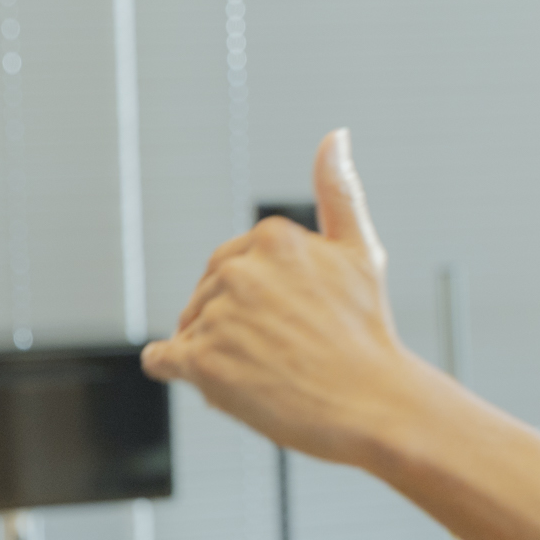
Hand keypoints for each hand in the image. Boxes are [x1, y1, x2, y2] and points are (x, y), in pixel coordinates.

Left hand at [143, 130, 426, 464]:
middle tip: (281, 353)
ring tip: (266, 373)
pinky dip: (176, 368)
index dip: (257, 300)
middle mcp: (239, 269)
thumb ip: (339, 191)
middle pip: (206, 297)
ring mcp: (217, 315)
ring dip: (216, 353)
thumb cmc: (370, 334)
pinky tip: (213, 378)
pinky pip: (163, 359)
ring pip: (191, 332)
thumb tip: (334, 135)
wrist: (376, 404)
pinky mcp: (201, 361)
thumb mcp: (361, 253)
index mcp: (272, 236)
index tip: (292, 323)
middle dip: (231, 324)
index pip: (232, 266)